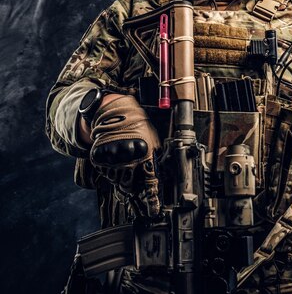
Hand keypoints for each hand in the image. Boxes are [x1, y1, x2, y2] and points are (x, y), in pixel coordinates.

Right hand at [89, 95, 160, 217]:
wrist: (116, 113)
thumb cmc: (138, 127)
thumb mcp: (154, 141)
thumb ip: (155, 160)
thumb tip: (158, 179)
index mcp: (145, 154)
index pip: (150, 183)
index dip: (152, 200)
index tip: (153, 211)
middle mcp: (128, 158)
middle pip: (131, 187)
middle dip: (134, 189)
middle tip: (136, 185)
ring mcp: (112, 158)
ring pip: (117, 182)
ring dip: (122, 179)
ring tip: (125, 164)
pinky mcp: (99, 158)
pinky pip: (106, 174)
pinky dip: (111, 171)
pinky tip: (116, 160)